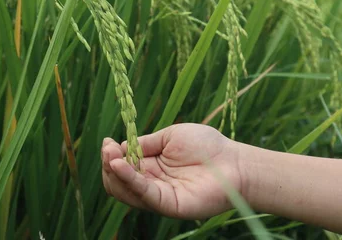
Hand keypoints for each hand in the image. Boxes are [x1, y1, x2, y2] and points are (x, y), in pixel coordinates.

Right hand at [101, 123, 243, 219]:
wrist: (235, 162)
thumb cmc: (207, 146)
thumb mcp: (170, 136)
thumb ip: (146, 143)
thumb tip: (122, 146)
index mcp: (151, 166)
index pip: (121, 166)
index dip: (111, 155)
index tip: (107, 142)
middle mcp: (151, 183)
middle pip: (117, 181)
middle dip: (108, 164)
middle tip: (108, 149)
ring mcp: (159, 195)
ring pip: (125, 191)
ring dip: (113, 172)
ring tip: (111, 156)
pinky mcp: (168, 205)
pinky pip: (143, 194)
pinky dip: (128, 179)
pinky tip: (120, 165)